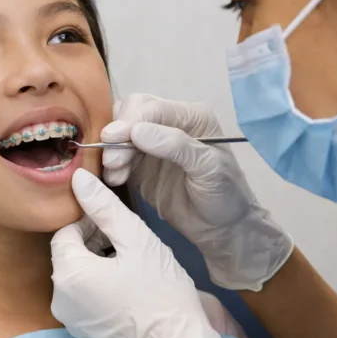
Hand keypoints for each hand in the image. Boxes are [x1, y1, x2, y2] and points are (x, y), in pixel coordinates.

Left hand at [51, 169, 250, 337]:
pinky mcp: (85, 334)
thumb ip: (104, 207)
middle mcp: (59, 299)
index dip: (90, 222)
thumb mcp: (137, 240)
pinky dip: (101, 287)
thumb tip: (78, 179)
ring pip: (77, 277)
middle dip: (94, 242)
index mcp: (67, 274)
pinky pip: (84, 300)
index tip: (118, 225)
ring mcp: (71, 321)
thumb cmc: (161, 294)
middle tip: (128, 242)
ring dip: (98, 263)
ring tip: (132, 264)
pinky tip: (130, 287)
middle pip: (69, 255)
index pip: (65, 232)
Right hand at [101, 94, 292, 291]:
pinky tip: (115, 179)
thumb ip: (176, 146)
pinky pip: (118, 156)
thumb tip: (138, 131)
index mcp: (191, 117)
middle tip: (111, 159)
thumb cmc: (225, 195)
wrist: (222, 228)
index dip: (130, 121)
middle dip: (118, 134)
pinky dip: (112, 165)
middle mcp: (170, 124)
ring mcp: (153, 144)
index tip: (112, 138)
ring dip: (112, 150)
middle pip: (132, 113)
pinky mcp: (140, 165)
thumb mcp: (207, 168)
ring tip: (114, 173)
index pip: (154, 108)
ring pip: (121, 133)